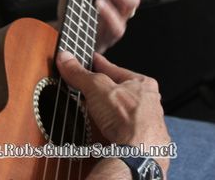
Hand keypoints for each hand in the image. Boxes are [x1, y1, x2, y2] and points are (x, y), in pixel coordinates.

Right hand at [56, 51, 169, 173]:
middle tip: (89, 84)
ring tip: (93, 108)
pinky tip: (103, 129)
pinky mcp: (139, 141)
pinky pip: (122, 129)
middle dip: (104, 88)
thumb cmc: (128, 119)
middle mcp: (148, 103)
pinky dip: (111, 127)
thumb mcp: (97, 88)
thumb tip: (65, 59)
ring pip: (122, 111)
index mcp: (143, 83)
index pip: (115, 68)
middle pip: (119, 90)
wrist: (138, 155)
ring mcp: (145, 123)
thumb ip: (80, 73)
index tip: (90, 59)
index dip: (99, 63)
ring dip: (108, 110)